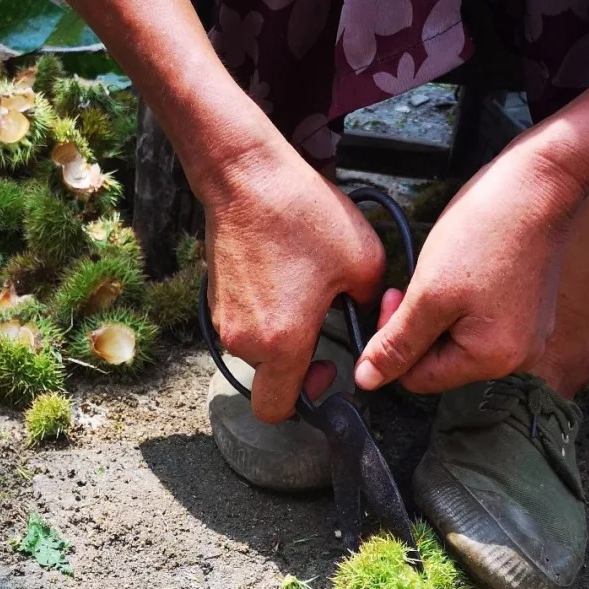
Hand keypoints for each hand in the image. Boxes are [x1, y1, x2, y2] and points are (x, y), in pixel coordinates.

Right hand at [204, 142, 384, 421]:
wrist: (244, 177)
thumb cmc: (300, 215)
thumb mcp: (363, 260)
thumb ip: (372, 304)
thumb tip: (368, 316)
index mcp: (281, 343)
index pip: (277, 410)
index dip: (305, 403)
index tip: (326, 373)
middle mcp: (245, 341)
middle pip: (270, 380)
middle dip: (297, 368)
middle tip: (320, 334)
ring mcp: (225, 321)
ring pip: (258, 352)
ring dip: (282, 337)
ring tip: (305, 295)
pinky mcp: (217, 300)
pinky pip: (245, 325)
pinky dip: (265, 315)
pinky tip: (284, 278)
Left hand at [354, 144, 587, 393]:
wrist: (539, 181)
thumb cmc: (485, 233)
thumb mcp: (428, 294)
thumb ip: (396, 344)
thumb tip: (367, 382)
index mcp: (493, 360)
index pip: (418, 379)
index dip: (394, 346)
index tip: (393, 300)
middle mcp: (517, 358)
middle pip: (440, 362)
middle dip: (417, 327)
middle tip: (411, 285)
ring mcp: (527, 336)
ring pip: (456, 340)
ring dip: (437, 313)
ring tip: (442, 274)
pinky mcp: (528, 313)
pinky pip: (478, 322)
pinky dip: (460, 303)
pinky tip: (463, 271)